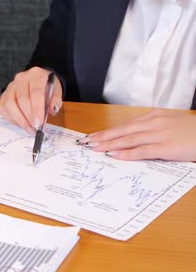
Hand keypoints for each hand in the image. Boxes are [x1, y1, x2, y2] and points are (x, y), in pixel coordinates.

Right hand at [0, 67, 62, 133]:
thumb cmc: (47, 87)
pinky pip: (3, 108)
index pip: (35, 92)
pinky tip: (20, 123)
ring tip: (28, 128)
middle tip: (35, 128)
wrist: (38, 82)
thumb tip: (52, 109)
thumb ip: (56, 99)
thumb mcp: (56, 91)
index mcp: (36, 75)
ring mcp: (10, 86)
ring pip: (9, 104)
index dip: (37, 110)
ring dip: (19, 119)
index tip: (39, 123)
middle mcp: (21, 78)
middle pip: (22, 99)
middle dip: (28, 117)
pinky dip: (11, 119)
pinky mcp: (4, 95)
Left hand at [80, 109, 195, 161]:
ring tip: (94, 148)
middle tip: (86, 142)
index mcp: (154, 116)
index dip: (107, 131)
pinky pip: (142, 150)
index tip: (93, 135)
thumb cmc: (193, 131)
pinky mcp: (166, 146)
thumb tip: (133, 137)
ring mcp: (160, 134)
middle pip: (122, 130)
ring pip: (128, 140)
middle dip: (102, 137)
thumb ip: (153, 128)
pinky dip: (126, 153)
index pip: (125, 124)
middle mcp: (154, 123)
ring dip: (109, 144)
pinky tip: (114, 155)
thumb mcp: (170, 123)